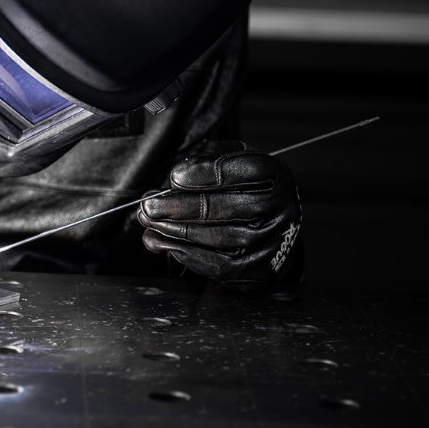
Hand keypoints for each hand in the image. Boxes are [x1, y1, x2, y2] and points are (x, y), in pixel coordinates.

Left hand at [138, 140, 301, 288]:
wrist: (276, 231)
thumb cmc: (248, 190)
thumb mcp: (236, 162)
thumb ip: (209, 158)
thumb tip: (178, 173)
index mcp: (275, 177)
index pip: (240, 171)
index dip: (202, 174)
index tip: (174, 177)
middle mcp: (279, 210)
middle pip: (223, 207)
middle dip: (178, 206)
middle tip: (149, 204)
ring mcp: (269, 242)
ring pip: (214, 237)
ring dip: (173, 230)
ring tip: (149, 221)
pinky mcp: (256, 269)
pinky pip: (214, 263)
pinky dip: (182, 252)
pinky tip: (161, 241)